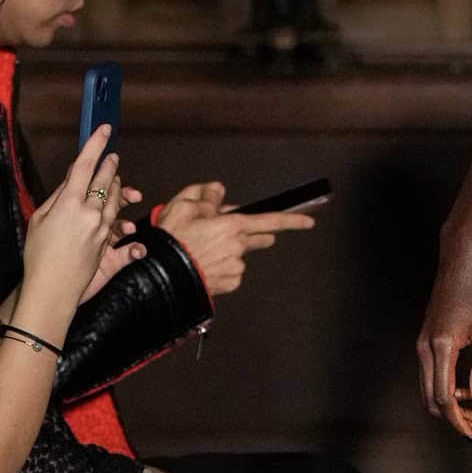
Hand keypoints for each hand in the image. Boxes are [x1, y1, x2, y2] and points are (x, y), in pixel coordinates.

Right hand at [22, 128, 143, 320]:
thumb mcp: (40, 218)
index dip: (95, 144)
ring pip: (115, 198)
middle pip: (105, 180)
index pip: (84, 165)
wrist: (52, 286)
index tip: (104, 129)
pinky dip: (119, 212)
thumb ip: (58, 198)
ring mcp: (102, 227)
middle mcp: (89, 212)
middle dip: (109, 165)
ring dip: (117, 185)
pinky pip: (118, 221)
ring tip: (116, 177)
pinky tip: (121, 207)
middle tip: (112, 155)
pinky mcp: (108, 241)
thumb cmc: (39, 253)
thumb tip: (70, 184)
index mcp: (68, 202)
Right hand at [153, 180, 318, 296]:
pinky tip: (204, 265)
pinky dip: (222, 267)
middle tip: (226, 232)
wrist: (161, 276)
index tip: (310, 222)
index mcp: (233, 225)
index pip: (270, 221)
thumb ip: (205, 195)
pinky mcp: (230, 283)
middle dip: (251, 234)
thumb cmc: (172, 240)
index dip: (292, 221)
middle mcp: (239, 247)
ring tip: (201, 250)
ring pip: (239, 255)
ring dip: (229, 250)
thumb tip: (218, 189)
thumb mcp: (183, 207)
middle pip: (256, 238)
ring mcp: (236, 268)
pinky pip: (231, 271)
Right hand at [418, 232, 471, 439]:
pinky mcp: (426, 338)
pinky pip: (431, 373)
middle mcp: (424, 348)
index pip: (444, 399)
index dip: (460, 421)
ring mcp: (422, 343)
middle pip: (432, 399)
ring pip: (429, 388)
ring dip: (451, 405)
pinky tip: (469, 388)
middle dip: (455, 417)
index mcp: (440, 347)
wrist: (462, 257)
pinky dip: (447, 388)